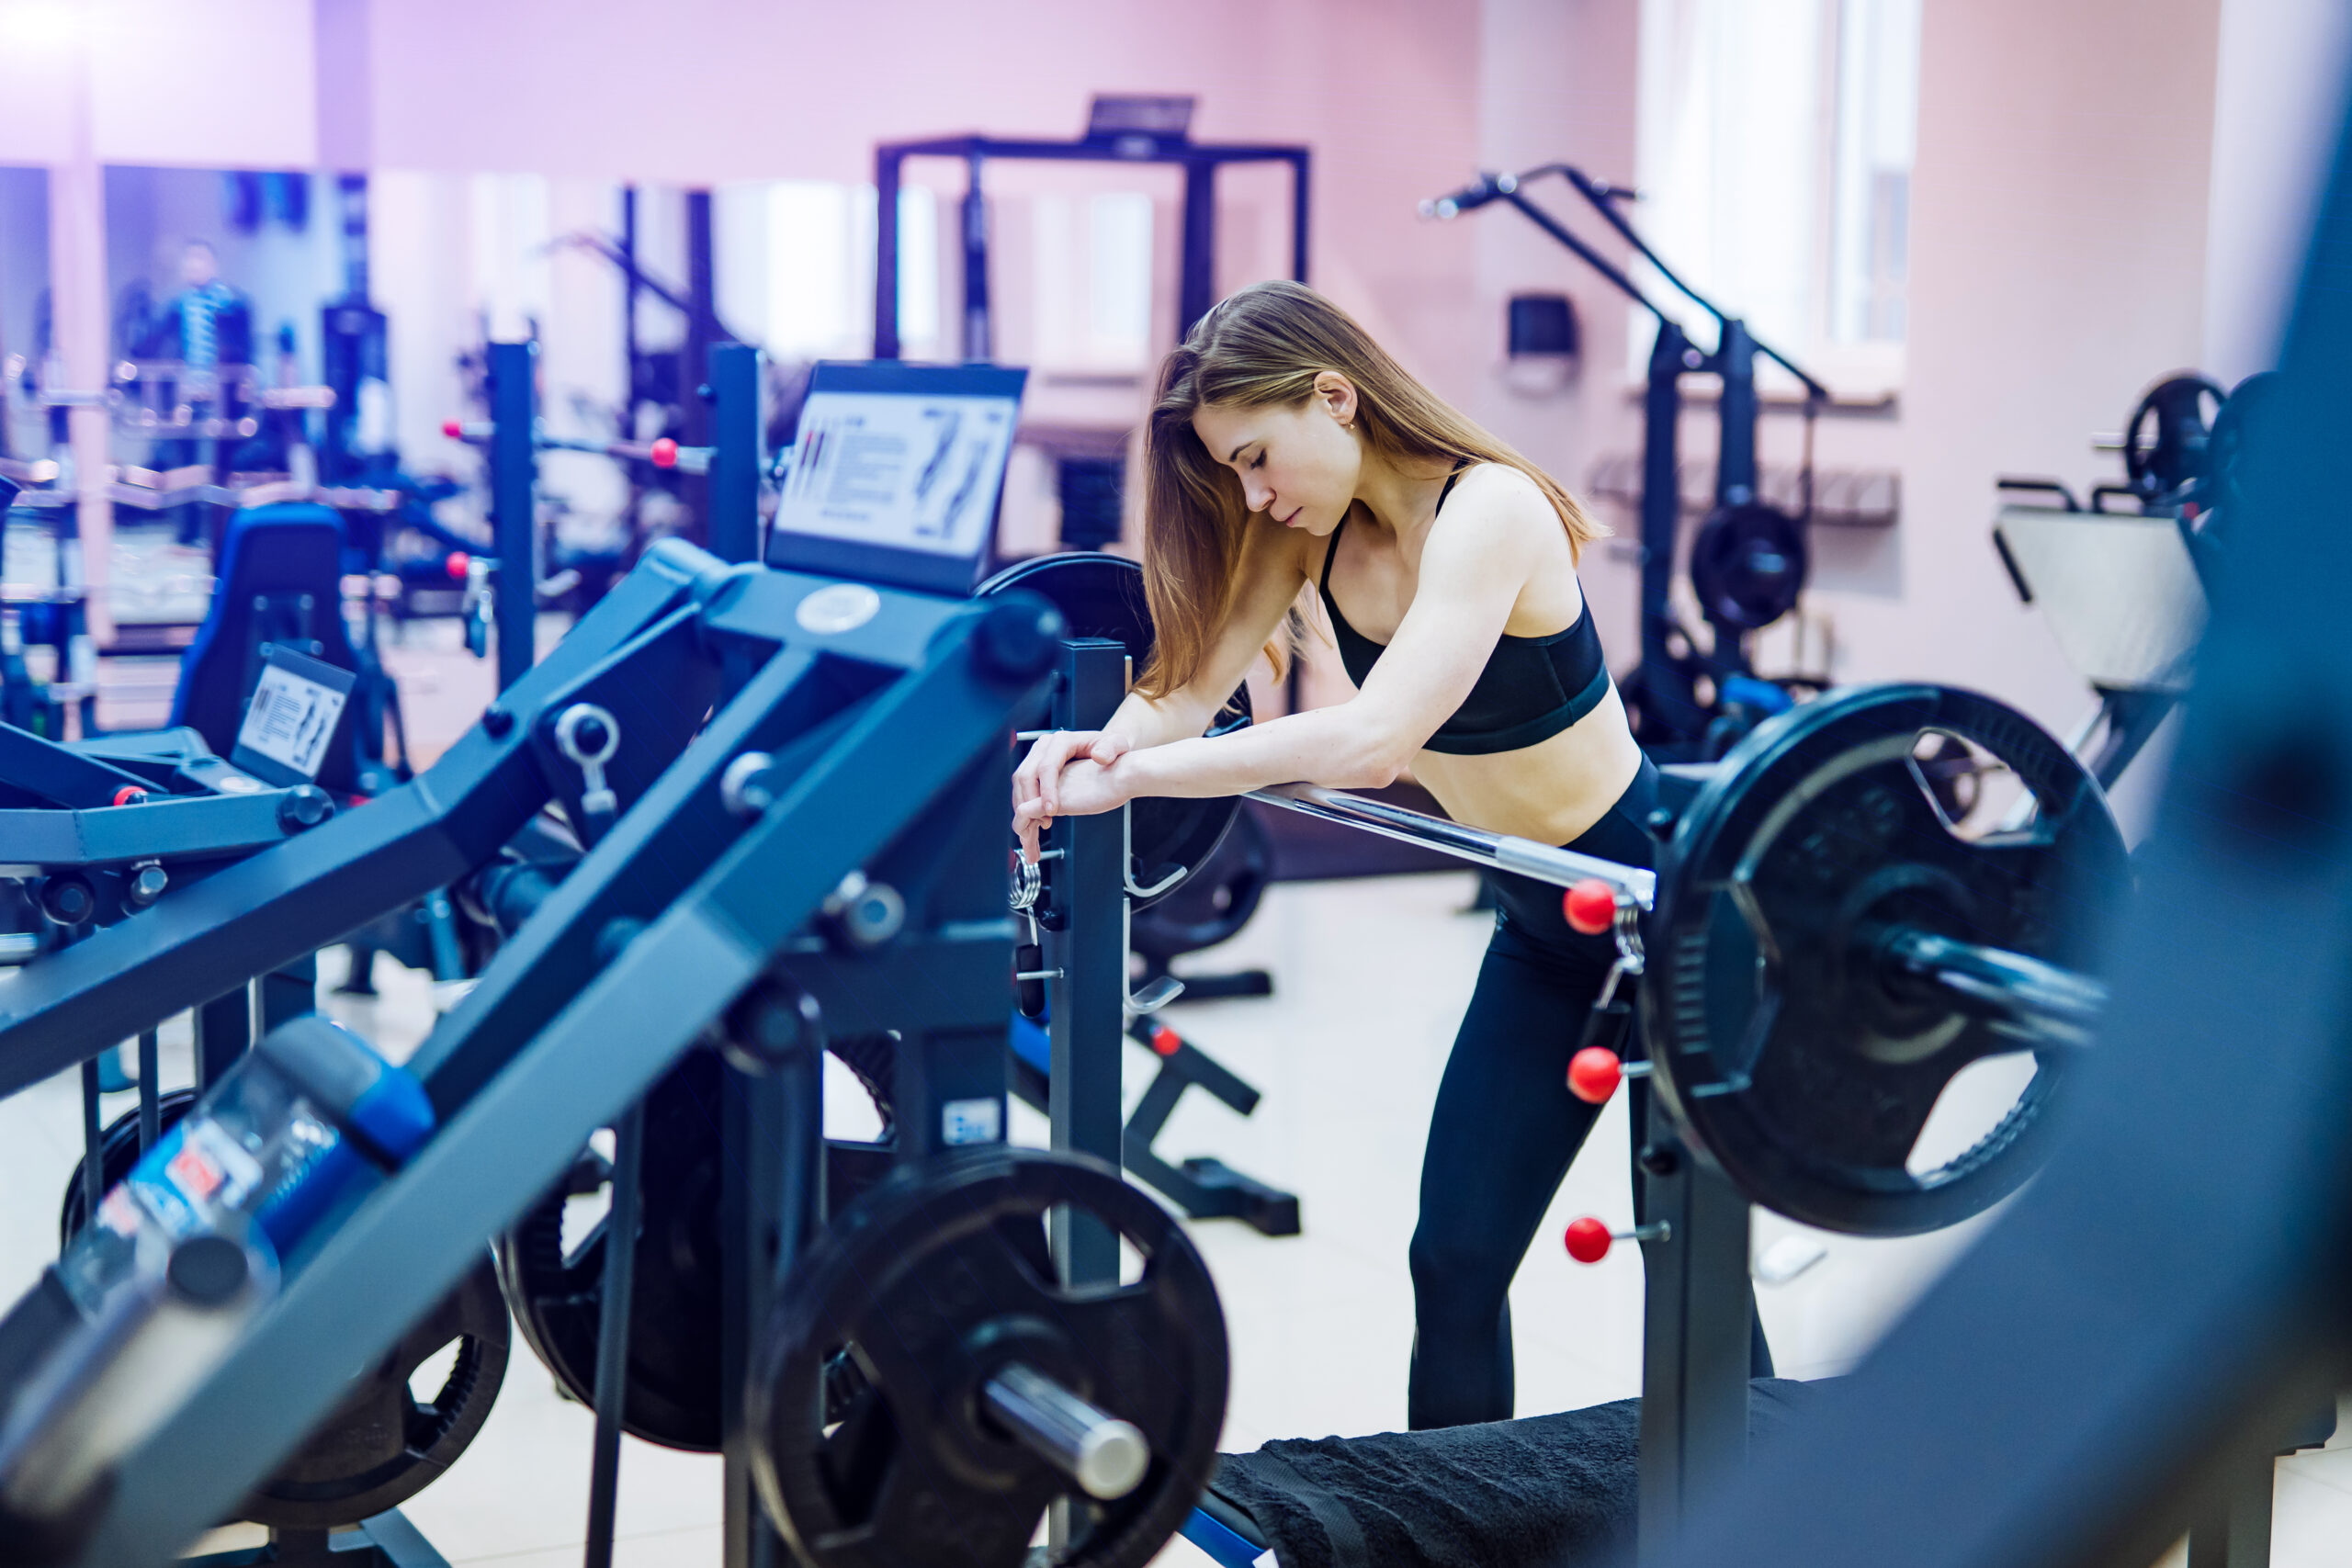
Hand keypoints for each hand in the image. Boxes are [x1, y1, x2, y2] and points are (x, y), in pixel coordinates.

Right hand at [1013, 729, 1130, 860]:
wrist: (1104, 749)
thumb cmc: (1110, 748)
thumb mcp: (1117, 745)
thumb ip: (1112, 749)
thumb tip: (1099, 756)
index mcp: (1062, 741)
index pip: (1047, 767)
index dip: (1047, 791)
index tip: (1052, 811)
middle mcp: (1044, 746)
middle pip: (1026, 775)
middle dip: (1031, 801)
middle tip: (1045, 822)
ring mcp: (1037, 755)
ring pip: (1020, 782)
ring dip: (1025, 806)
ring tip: (1041, 824)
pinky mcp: (1034, 767)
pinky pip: (1023, 786)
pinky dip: (1026, 805)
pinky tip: (1037, 819)